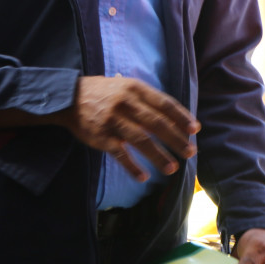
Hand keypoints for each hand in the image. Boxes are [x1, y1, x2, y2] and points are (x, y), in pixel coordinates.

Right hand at [54, 76, 198, 181]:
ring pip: (141, 140)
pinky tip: (143, 177)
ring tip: (172, 169)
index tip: (195, 129)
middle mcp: (126, 103)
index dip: (181, 117)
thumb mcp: (127, 86)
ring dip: (158, 156)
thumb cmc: (106, 93)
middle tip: (190, 152)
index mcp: (136, 89)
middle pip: (157, 123)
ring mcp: (113, 121)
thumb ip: (148, 99)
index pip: (164, 103)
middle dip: (176, 139)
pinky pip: (119, 154)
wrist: (69, 98)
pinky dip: (132, 166)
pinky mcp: (100, 137)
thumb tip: (176, 116)